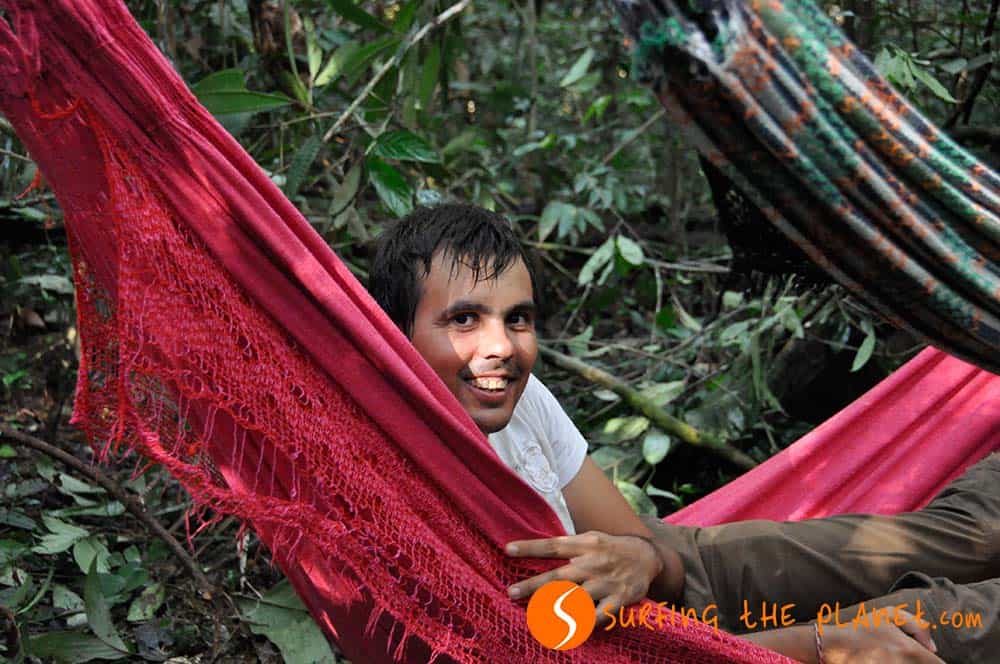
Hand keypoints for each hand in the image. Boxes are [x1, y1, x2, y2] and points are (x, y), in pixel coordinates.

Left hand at [505, 531, 662, 624]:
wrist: (647, 556)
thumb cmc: (610, 547)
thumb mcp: (590, 538)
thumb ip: (567, 545)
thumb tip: (536, 548)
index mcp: (585, 545)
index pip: (553, 545)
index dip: (530, 547)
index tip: (508, 549)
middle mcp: (593, 563)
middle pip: (559, 576)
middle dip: (534, 585)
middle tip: (512, 592)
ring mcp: (606, 582)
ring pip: (576, 598)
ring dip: (554, 609)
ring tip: (535, 617)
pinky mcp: (618, 599)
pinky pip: (598, 615)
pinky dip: (584, 624)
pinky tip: (568, 631)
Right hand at [822, 610, 942, 663]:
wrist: (832, 646)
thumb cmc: (861, 629)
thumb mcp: (888, 615)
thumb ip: (917, 626)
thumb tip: (932, 647)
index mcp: (908, 649)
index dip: (935, 662)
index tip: (928, 658)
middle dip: (922, 662)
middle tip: (908, 656)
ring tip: (893, 657)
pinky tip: (885, 661)